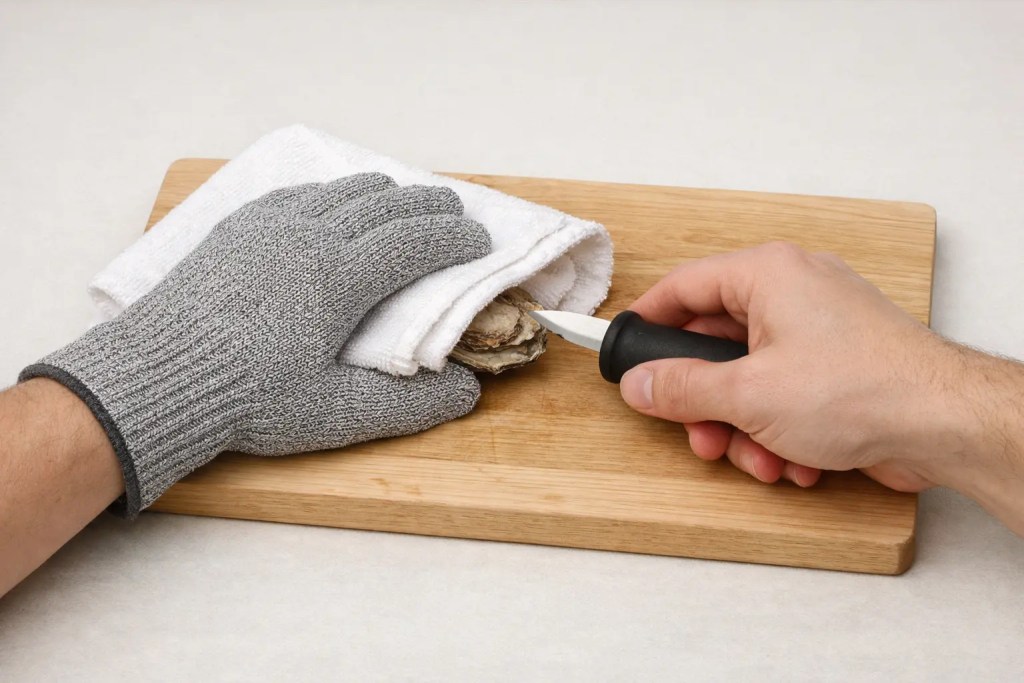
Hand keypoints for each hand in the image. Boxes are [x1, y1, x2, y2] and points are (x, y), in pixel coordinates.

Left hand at [20, 173, 490, 517]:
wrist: (158, 378)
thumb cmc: (250, 400)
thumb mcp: (337, 414)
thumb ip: (409, 405)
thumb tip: (466, 393)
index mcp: (341, 277)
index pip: (415, 242)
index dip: (453, 238)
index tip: (478, 238)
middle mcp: (311, 237)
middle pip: (385, 205)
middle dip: (428, 204)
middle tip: (454, 206)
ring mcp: (270, 227)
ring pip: (340, 192)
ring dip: (382, 191)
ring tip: (402, 195)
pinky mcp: (238, 228)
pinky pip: (297, 195)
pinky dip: (331, 193)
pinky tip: (332, 199)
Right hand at [618, 242, 973, 491]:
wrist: (943, 424)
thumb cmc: (860, 388)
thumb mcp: (747, 393)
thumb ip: (682, 387)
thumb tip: (640, 383)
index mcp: (767, 275)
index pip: (684, 286)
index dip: (649, 319)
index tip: (625, 348)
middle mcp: (793, 293)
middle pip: (716, 344)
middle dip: (706, 402)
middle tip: (697, 432)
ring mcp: (818, 331)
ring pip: (749, 379)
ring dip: (744, 429)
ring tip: (759, 460)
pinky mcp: (837, 368)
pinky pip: (783, 395)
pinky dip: (779, 432)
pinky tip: (796, 461)